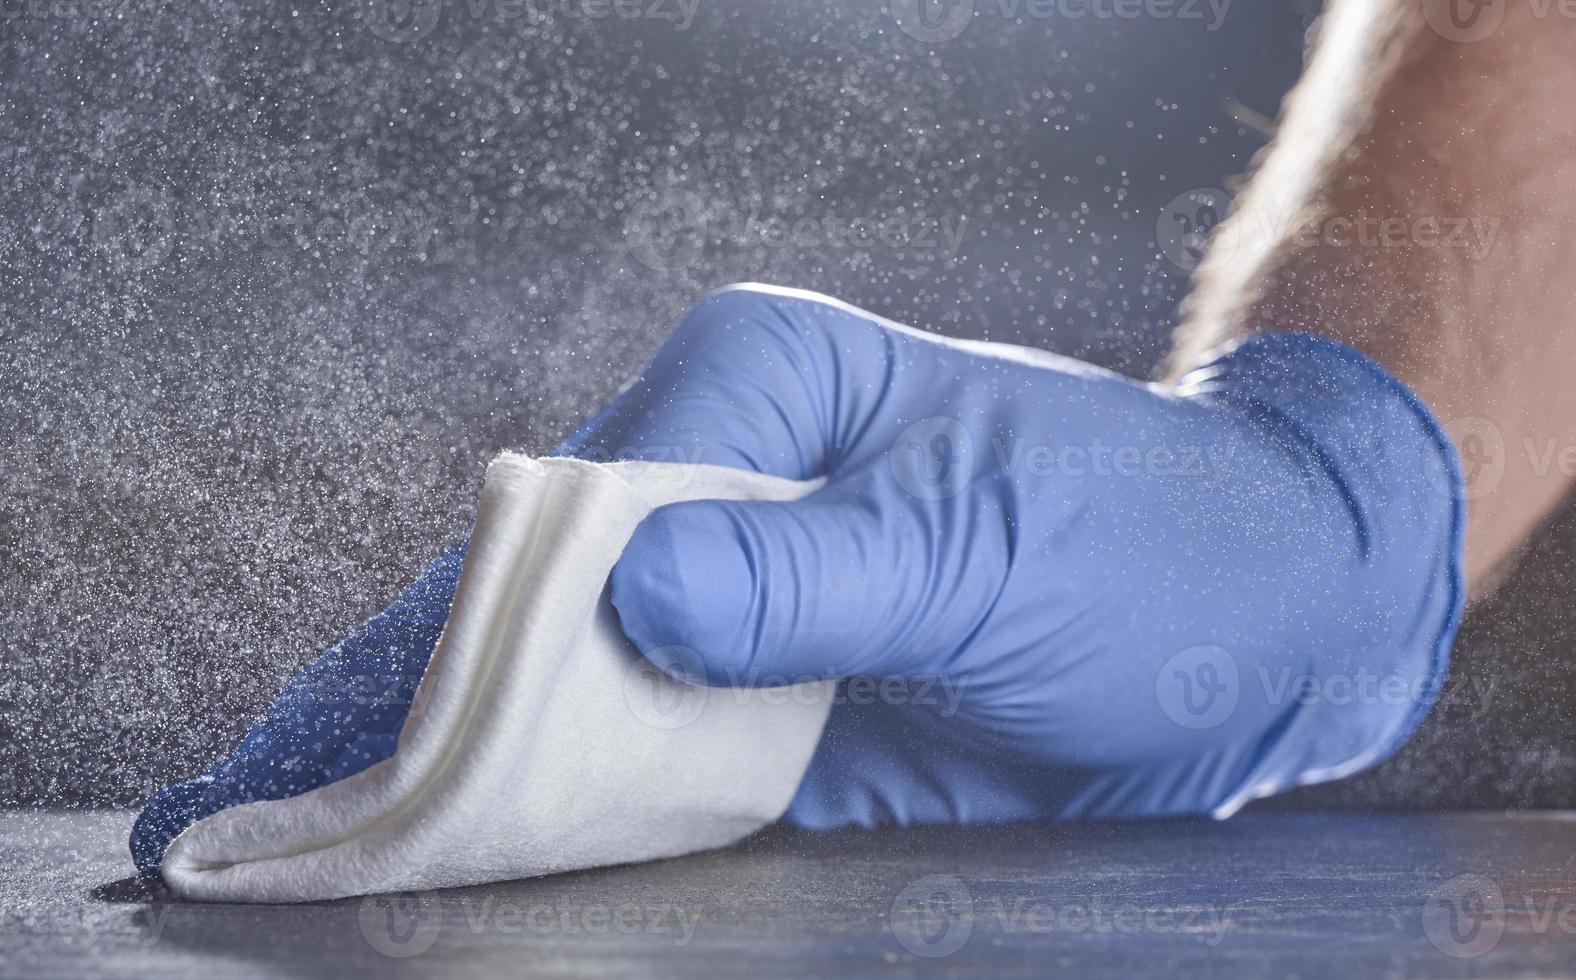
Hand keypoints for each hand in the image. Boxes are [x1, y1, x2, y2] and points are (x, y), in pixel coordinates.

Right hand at [134, 282, 1462, 872]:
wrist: (1255, 621)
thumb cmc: (1147, 543)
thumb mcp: (985, 549)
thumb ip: (809, 572)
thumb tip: (629, 595)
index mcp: (758, 387)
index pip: (572, 508)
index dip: (475, 633)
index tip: (383, 742)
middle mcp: (725, 477)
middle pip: (534, 596)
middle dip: (413, 703)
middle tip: (269, 815)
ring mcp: (740, 597)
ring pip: (566, 683)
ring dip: (456, 764)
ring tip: (308, 845)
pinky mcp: (770, 692)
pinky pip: (641, 754)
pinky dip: (555, 808)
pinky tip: (458, 853)